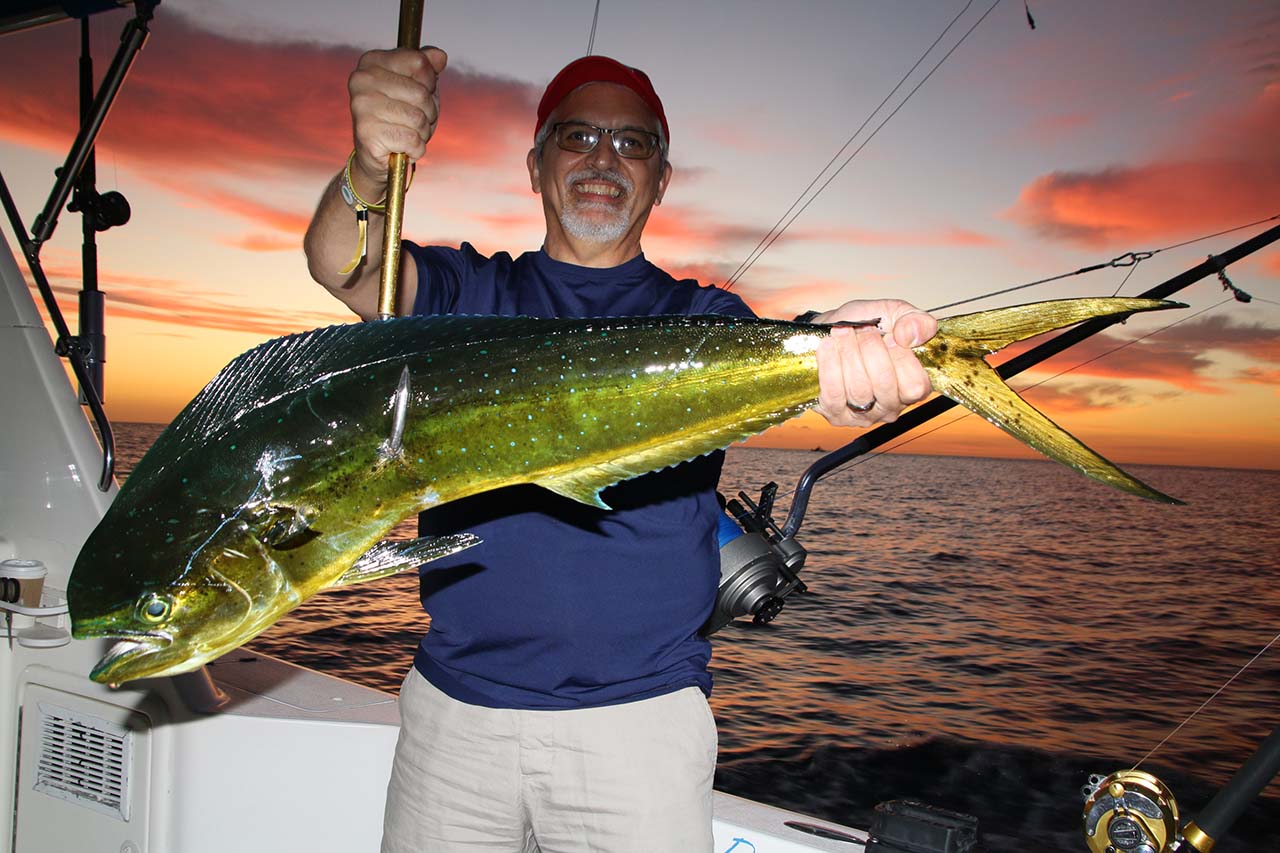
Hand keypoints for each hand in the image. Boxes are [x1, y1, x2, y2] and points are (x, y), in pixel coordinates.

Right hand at [347, 46, 447, 191]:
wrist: (377, 155)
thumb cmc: (400, 117)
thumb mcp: (418, 87)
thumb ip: (428, 68)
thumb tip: (440, 56)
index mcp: (372, 61)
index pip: (419, 62)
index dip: (429, 82)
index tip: (418, 93)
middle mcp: (362, 80)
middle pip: (421, 93)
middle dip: (429, 112)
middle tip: (415, 120)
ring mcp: (362, 106)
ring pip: (418, 118)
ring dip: (423, 132)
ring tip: (408, 133)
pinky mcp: (367, 133)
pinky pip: (412, 140)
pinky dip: (416, 148)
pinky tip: (403, 147)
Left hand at [811, 299, 936, 426]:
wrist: (831, 329)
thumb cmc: (866, 325)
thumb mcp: (896, 313)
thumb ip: (916, 321)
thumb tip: (911, 335)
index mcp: (913, 386)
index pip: (916, 386)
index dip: (902, 359)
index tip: (890, 335)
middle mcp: (891, 406)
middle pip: (884, 384)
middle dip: (871, 349)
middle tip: (864, 329)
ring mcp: (863, 414)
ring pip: (858, 389)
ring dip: (848, 353)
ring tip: (842, 332)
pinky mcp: (836, 413)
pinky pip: (833, 394)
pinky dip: (829, 365)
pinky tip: (827, 345)